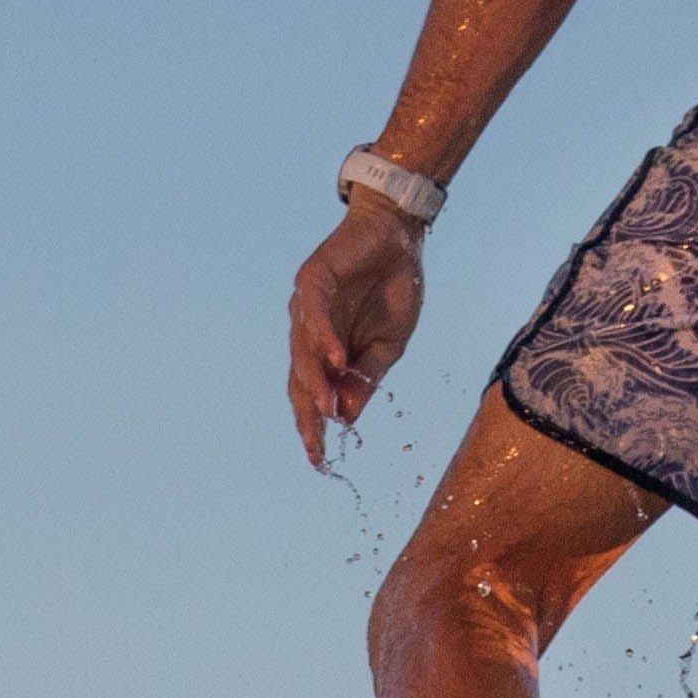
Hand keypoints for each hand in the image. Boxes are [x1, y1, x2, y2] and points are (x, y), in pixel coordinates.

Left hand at [285, 205, 428, 463]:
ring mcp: (307, 306)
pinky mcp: (314, 279)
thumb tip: (347, 418)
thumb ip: (366, 377)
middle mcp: (308, 331)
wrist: (398, 237)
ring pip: (303, 350)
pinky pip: (315, 313)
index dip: (313, 425)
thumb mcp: (389, 345)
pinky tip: (337, 360)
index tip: (319, 460)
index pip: (312, 393)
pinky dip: (326, 338)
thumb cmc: (393, 289)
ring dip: (315, 381)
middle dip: (306, 414)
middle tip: (314, 447)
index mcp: (326, 350)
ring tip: (325, 410)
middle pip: (299, 379)